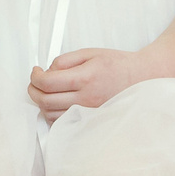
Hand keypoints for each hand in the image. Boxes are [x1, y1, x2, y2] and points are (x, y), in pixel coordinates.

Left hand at [27, 48, 143, 117]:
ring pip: (50, 115)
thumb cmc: (117, 65)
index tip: (36, 71)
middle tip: (35, 81)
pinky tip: (57, 101)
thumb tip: (47, 71)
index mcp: (85, 78)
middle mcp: (86, 99)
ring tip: (47, 90)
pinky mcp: (89, 120)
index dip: (35, 76)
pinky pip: (62, 122)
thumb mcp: (90, 53)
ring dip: (42, 103)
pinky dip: (53, 113)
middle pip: (45, 101)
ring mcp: (88, 113)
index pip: (47, 82)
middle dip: (33, 90)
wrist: (140, 79)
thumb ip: (65, 60)